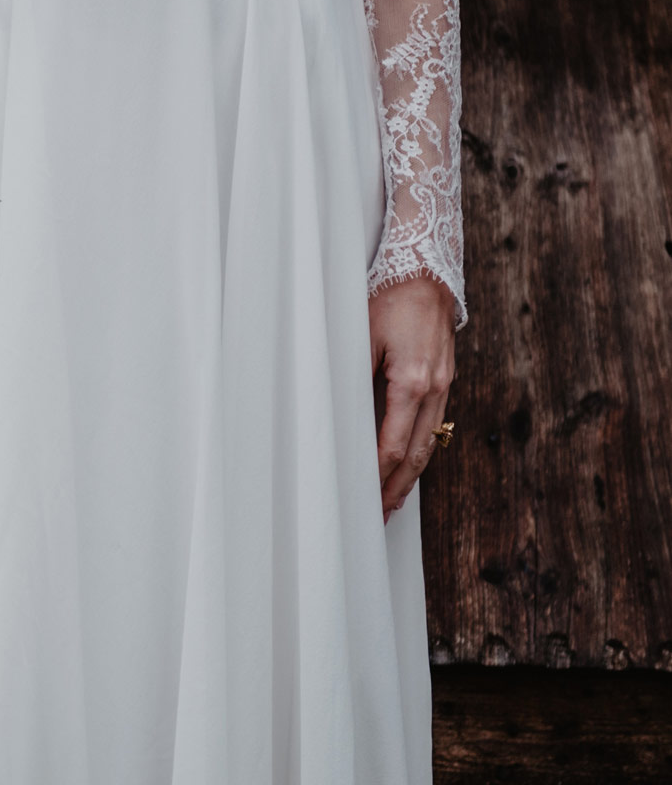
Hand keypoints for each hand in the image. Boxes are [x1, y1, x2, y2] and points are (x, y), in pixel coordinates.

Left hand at [370, 276, 455, 524]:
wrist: (425, 269)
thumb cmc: (387, 299)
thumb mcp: (360, 338)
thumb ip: (353, 379)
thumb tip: (337, 420)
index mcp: (412, 382)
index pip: (393, 444)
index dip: (378, 476)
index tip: (363, 497)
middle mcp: (435, 389)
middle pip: (418, 453)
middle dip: (396, 486)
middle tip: (379, 515)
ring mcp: (445, 384)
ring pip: (430, 442)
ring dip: (412, 474)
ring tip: (393, 499)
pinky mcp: (446, 378)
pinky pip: (435, 424)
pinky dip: (422, 449)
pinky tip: (409, 462)